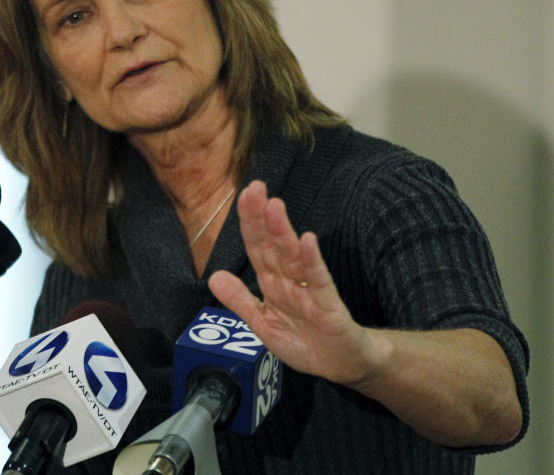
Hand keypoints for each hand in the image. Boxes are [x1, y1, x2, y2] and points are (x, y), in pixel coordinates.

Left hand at [208, 180, 380, 385]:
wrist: (339, 365)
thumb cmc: (304, 341)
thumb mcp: (263, 323)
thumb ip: (240, 301)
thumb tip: (214, 276)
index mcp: (273, 283)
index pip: (257, 248)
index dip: (249, 223)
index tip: (243, 196)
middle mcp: (290, 280)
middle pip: (273, 245)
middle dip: (262, 217)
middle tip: (255, 188)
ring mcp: (309, 290)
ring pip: (292, 257)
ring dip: (283, 232)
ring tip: (274, 207)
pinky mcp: (328, 306)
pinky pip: (318, 280)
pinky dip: (311, 260)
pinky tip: (306, 240)